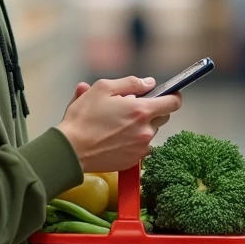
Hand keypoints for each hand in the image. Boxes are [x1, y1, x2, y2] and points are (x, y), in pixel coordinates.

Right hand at [57, 76, 182, 172]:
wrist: (71, 150)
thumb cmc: (83, 118)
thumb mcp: (103, 88)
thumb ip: (131, 83)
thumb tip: (149, 83)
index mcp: (141, 111)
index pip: (173, 103)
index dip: (173, 96)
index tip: (169, 94)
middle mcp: (146, 131)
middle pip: (163, 117)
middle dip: (152, 110)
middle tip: (131, 108)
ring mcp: (141, 148)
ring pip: (151, 132)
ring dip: (141, 126)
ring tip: (118, 124)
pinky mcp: (133, 161)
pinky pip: (141, 147)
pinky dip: (134, 141)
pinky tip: (116, 138)